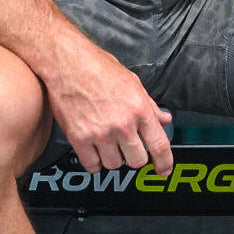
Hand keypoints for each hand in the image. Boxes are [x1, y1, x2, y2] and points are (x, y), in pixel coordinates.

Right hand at [44, 42, 172, 176]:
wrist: (68, 63)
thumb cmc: (99, 68)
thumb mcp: (132, 82)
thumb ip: (150, 105)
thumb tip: (163, 118)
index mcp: (139, 108)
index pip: (159, 145)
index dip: (165, 163)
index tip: (164, 170)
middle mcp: (122, 124)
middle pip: (137, 161)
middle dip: (135, 155)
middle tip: (129, 145)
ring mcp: (100, 133)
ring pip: (114, 165)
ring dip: (113, 157)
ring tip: (108, 141)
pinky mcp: (79, 139)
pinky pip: (92, 166)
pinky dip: (94, 161)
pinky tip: (94, 148)